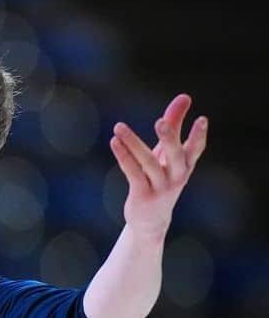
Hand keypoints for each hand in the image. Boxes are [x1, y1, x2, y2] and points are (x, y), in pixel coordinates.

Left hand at [110, 94, 207, 237]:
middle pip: (175, 155)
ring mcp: (160, 187)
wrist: (151, 221)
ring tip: (118, 127)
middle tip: (160, 121)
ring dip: (133, 143)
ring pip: (147, 163)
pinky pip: (132, 173)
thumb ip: (175, 125)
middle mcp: (176, 176)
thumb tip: (184, 97)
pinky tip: (114, 142)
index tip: (202, 120)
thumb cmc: (161, 179)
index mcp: (185, 165)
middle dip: (169, 138)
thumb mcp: (168, 153)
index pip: (196, 149)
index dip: (199, 136)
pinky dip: (123, 157)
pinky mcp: (142, 195)